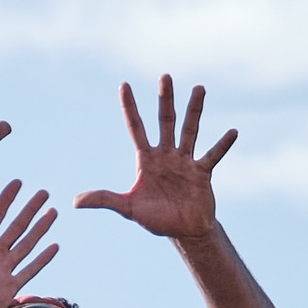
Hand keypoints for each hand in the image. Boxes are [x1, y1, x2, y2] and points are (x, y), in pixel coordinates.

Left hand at [0, 181, 58, 307]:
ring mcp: (2, 271)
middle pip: (16, 227)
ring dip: (40, 229)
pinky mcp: (8, 289)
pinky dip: (42, 259)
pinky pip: (29, 271)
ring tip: (53, 212)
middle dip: (30, 209)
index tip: (17, 183)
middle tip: (43, 193)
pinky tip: (54, 246)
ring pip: (27, 245)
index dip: (6, 200)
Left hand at [75, 76, 236, 244]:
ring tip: (199, 88)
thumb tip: (74, 202)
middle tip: (165, 76)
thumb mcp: (128, 209)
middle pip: (165, 122)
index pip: (136, 128)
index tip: (123, 85)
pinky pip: (212, 155)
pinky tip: (232, 132)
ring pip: (190, 130)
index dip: (129, 108)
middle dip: (165, 100)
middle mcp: (166, 155)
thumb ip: (104, 200)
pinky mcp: (202, 173)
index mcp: (146, 160)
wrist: (183, 231)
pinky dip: (222, 145)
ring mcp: (185, 161)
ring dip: (194, 110)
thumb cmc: (155, 218)